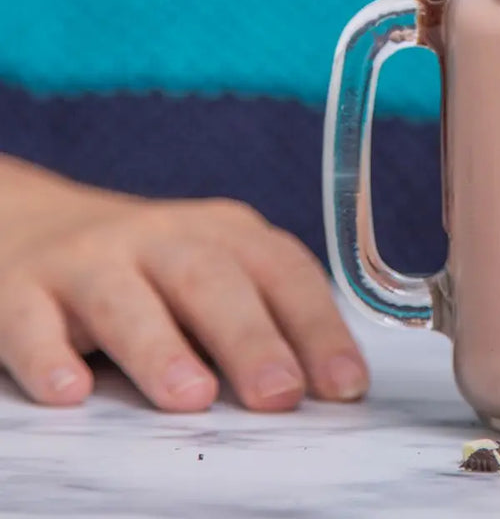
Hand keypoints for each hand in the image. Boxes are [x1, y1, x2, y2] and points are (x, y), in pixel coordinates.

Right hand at [0, 155, 367, 411]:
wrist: (36, 223)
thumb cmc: (151, 269)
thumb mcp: (214, 272)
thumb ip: (261, 316)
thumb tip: (323, 392)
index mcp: (224, 232)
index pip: (282, 271)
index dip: (318, 327)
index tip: (345, 385)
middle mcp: (162, 237)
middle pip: (212, 280)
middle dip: (251, 337)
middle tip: (280, 393)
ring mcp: (91, 259)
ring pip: (126, 299)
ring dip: (161, 348)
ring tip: (193, 398)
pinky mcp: (23, 288)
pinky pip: (32, 321)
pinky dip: (50, 354)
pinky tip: (71, 391)